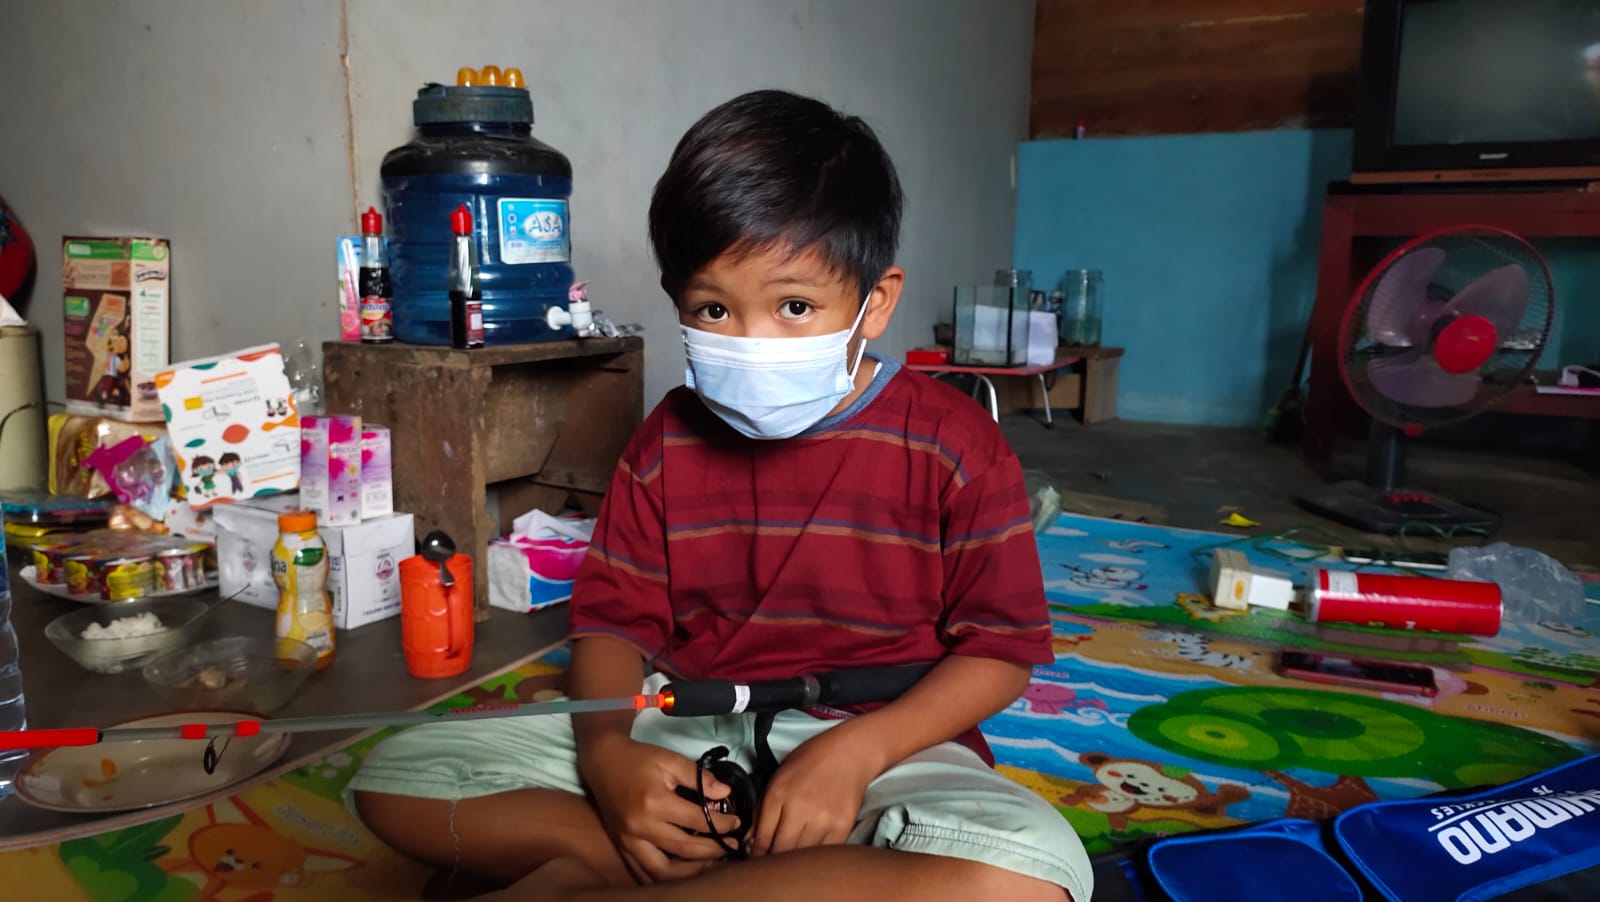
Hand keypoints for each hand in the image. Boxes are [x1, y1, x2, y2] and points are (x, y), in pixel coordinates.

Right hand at [579, 736, 741, 883]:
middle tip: (732, 847)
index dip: (722, 825)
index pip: (697, 821)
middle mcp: (641, 827)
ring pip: (663, 872)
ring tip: (712, 863)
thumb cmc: (638, 758)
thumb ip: (699, 777)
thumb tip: (725, 793)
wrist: (602, 760)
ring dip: (691, 872)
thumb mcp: (670, 759)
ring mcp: (628, 840)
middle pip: (684, 850)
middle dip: (713, 851)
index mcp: (655, 802)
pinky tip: (684, 869)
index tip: (737, 824)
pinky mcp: (622, 846)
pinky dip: (666, 876)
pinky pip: (644, 871)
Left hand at [751, 721, 883, 855]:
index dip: (756, 856)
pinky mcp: (842, 827)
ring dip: (794, 862)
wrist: (850, 753)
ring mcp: (823, 819)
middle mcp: (799, 808)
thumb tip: (750, 840)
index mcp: (778, 794)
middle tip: (771, 867)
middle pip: (780, 851)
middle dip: (772, 862)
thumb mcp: (778, 777)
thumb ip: (762, 809)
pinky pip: (823, 853)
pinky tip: (811, 854)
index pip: (762, 838)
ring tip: (790, 861)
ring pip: (802, 856)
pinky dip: (815, 857)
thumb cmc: (811, 761)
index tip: (756, 862)